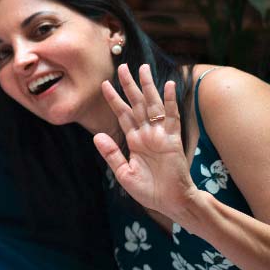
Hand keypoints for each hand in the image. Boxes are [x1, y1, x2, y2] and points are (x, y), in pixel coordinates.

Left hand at [94, 63, 198, 215]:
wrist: (171, 203)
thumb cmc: (149, 191)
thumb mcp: (124, 173)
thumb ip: (112, 154)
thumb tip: (96, 136)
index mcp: (134, 141)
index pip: (122, 114)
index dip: (114, 99)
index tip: (104, 84)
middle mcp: (147, 134)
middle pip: (137, 104)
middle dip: (129, 85)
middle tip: (121, 66)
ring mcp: (160, 135)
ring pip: (153, 105)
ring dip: (148, 87)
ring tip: (142, 68)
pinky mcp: (173, 140)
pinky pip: (172, 117)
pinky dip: (170, 101)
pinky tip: (168, 85)